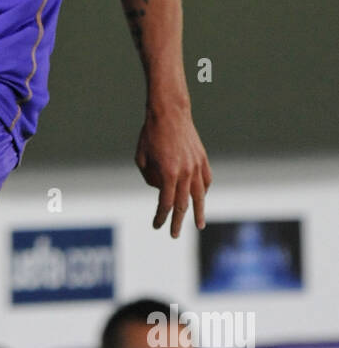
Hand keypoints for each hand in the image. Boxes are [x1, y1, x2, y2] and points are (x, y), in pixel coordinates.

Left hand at [135, 104, 211, 237]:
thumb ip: (149, 177)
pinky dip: (204, 190)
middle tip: (174, 235)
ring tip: (199, 225)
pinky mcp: (202, 158)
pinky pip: (206, 180)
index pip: (166, 204)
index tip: (156, 225)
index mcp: (168, 173)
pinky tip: (201, 197)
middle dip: (178, 222)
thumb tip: (160, 189)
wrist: (170, 112)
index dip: (161, 217)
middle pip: (183, 205)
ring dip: (199, 212)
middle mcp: (185, 172)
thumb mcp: (141, 157)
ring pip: (200, 195)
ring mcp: (196, 165)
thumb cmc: (151, 134)